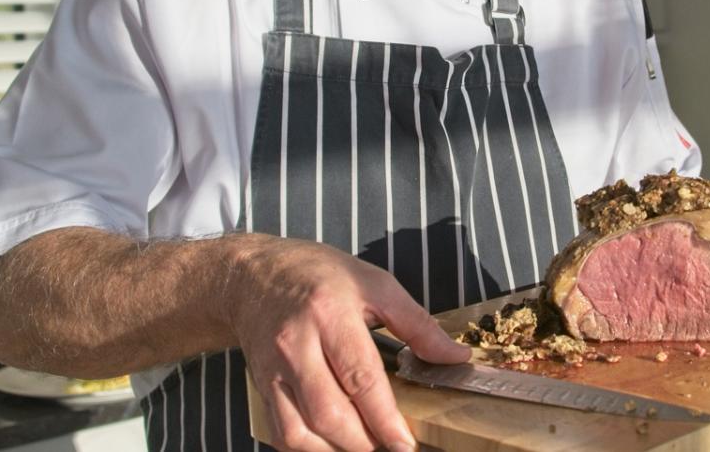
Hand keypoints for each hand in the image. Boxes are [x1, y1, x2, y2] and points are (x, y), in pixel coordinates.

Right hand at [227, 237, 467, 451]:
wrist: (253, 276)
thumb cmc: (319, 275)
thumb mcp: (374, 284)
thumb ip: (417, 323)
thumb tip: (455, 357)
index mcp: (330, 312)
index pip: (360, 377)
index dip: (385, 418)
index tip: (406, 442)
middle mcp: (296, 343)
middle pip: (329, 412)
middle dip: (364, 441)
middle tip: (391, 446)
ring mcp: (273, 369)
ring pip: (301, 431)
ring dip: (337, 449)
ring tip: (366, 444)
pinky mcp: (261, 386)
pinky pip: (281, 432)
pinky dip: (309, 448)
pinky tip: (333, 444)